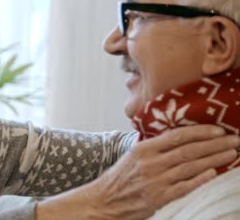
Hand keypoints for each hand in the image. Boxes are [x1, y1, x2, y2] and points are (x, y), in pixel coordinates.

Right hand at [36, 125, 239, 219]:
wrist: (104, 200)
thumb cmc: (120, 178)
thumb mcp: (132, 155)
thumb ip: (153, 146)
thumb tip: (177, 137)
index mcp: (143, 149)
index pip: (177, 136)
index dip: (200, 132)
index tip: (218, 129)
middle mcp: (150, 163)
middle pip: (188, 150)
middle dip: (215, 144)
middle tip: (234, 139)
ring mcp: (155, 181)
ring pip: (190, 167)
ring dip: (214, 159)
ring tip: (231, 154)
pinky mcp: (158, 198)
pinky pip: (184, 187)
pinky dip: (200, 179)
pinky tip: (214, 173)